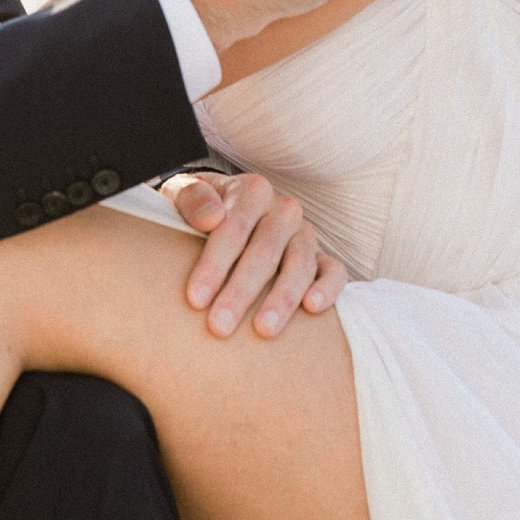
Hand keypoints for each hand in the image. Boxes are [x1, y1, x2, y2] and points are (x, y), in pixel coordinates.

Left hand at [163, 169, 346, 337]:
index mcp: (252, 190)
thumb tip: (211, 218)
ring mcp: (306, 234)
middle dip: (241, 291)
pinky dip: (328, 288)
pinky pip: (334, 271)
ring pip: (299, 264)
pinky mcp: (323, 258)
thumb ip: (193, 200)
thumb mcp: (185, 194)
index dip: (214, 265)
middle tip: (219, 326)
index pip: (233, 228)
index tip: (194, 300)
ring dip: (282, 299)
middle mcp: (284, 209)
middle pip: (265, 251)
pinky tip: (312, 308)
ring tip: (263, 330)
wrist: (225, 214)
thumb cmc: (199, 213)